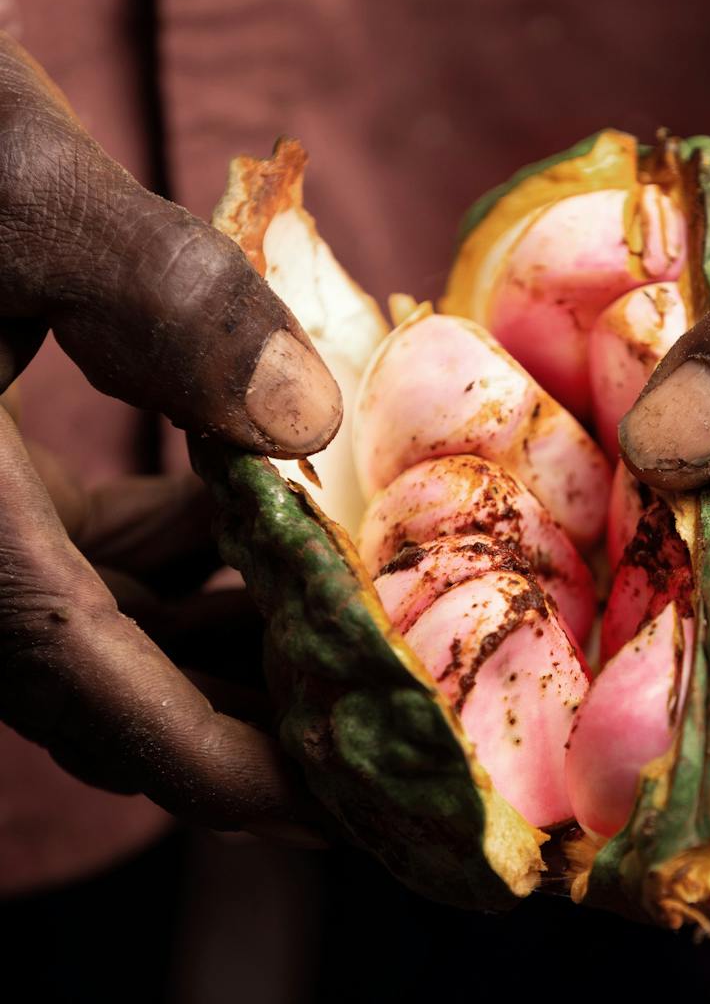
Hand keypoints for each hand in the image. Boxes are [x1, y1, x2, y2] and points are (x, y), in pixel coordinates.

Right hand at [0, 34, 341, 841]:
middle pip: (112, 687)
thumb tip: (311, 417)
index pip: (88, 688)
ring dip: (232, 640)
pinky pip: (102, 563)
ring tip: (356, 630)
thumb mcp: (15, 191)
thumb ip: (163, 298)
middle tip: (379, 731)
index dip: (218, 766)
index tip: (336, 812)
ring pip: (112, 633)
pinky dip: (196, 563)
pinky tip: (275, 522)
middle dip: (247, 719)